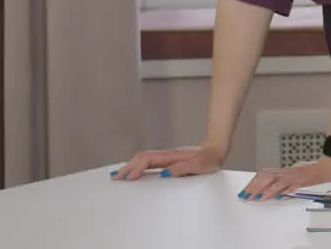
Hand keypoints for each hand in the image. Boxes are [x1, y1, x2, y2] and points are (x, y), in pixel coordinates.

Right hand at [110, 144, 225, 180]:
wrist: (216, 151)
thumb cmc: (209, 159)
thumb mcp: (200, 166)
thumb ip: (184, 169)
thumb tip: (166, 173)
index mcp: (171, 156)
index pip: (148, 160)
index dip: (137, 168)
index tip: (129, 178)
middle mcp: (166, 155)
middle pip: (141, 158)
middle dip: (127, 167)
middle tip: (114, 178)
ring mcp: (166, 157)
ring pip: (143, 159)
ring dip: (130, 167)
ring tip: (117, 176)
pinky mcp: (168, 161)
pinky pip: (148, 163)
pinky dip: (137, 167)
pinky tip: (133, 174)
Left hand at [237, 158, 330, 201]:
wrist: (328, 167)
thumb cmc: (311, 174)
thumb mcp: (293, 176)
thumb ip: (281, 183)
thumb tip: (266, 191)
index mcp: (283, 171)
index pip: (263, 174)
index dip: (252, 182)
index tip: (244, 191)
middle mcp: (286, 172)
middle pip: (265, 176)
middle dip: (254, 186)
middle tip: (246, 195)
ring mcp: (293, 175)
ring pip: (275, 180)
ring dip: (264, 189)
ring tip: (256, 197)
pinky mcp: (301, 180)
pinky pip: (288, 185)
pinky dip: (280, 190)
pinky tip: (274, 196)